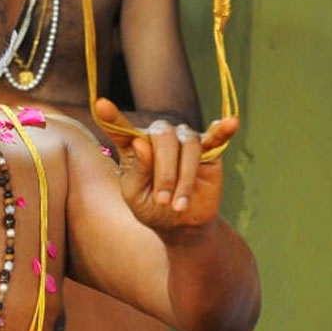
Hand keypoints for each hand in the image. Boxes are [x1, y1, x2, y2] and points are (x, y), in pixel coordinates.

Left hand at [95, 97, 237, 233]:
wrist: (182, 225)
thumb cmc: (152, 209)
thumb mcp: (136, 198)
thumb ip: (136, 171)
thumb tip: (142, 143)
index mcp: (134, 147)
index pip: (121, 129)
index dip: (112, 117)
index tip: (101, 104)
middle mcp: (158, 138)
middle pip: (162, 137)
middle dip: (164, 172)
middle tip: (162, 200)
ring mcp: (184, 141)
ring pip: (188, 145)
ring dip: (183, 178)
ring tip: (178, 205)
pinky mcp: (208, 149)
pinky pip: (216, 135)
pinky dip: (223, 129)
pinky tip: (231, 123)